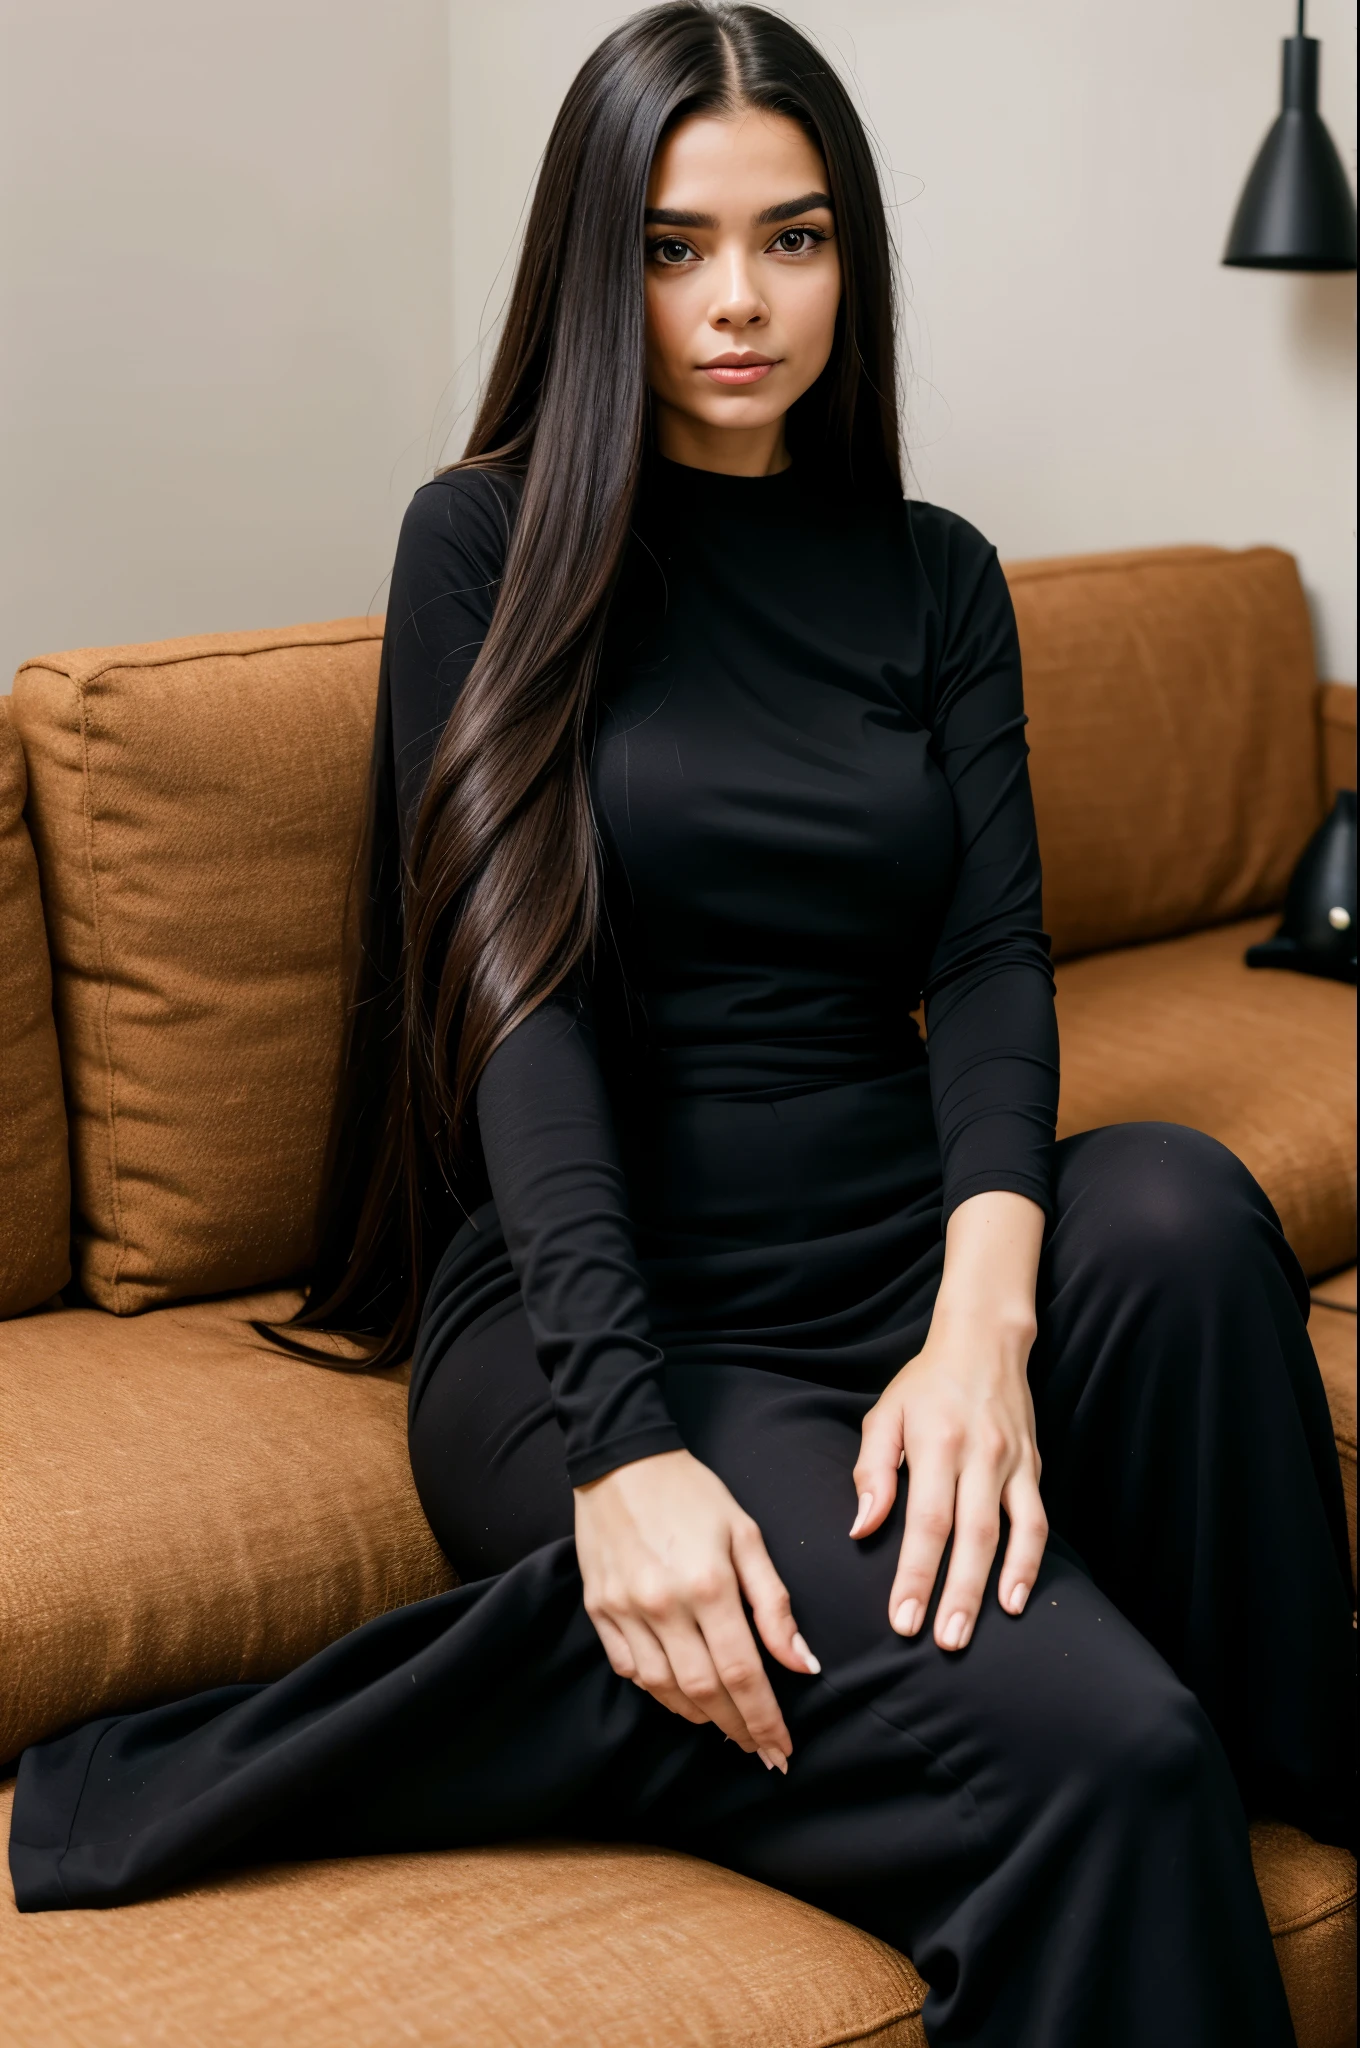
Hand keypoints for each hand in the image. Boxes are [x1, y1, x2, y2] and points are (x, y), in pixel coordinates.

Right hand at [574, 1448, 820, 1768]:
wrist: (620, 1461)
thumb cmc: (694, 1494)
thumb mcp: (746, 1535)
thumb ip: (773, 1603)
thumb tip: (802, 1663)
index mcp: (709, 1585)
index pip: (743, 1673)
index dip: (766, 1719)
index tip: (783, 1749)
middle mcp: (663, 1605)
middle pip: (705, 1691)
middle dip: (737, 1728)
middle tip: (760, 1750)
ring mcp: (625, 1610)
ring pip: (664, 1689)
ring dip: (699, 1715)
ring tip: (725, 1724)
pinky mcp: (598, 1610)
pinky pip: (629, 1670)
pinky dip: (658, 1691)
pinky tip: (680, 1694)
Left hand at [851, 1191, 1048, 1651]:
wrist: (985, 1343)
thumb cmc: (924, 1384)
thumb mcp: (885, 1414)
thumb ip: (872, 1472)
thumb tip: (862, 1530)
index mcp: (935, 1443)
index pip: (925, 1521)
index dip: (915, 1574)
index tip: (902, 1619)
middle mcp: (978, 1455)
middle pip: (968, 1536)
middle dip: (955, 1594)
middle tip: (943, 1644)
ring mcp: (1011, 1463)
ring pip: (1007, 1534)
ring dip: (993, 1588)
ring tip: (976, 1633)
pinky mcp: (1033, 1468)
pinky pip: (1037, 1522)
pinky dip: (1030, 1563)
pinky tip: (1018, 1600)